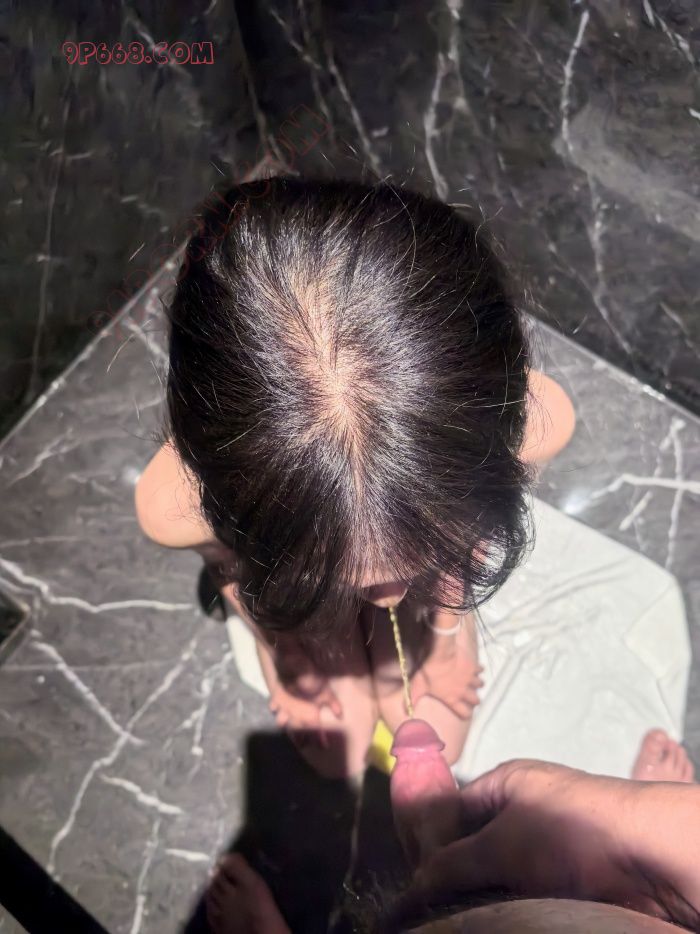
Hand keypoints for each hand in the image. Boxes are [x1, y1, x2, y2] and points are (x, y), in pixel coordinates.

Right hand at [268, 683, 338, 746]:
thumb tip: (340, 715)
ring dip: (285, 724)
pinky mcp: (276, 698)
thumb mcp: (327, 692)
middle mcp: (295, 716)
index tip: (324, 746)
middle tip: (303, 743)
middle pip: (297, 731)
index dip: (320, 740)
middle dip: (300, 737)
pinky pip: (273, 706)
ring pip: (281, 721)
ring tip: (286, 727)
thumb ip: (333, 704)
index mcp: (308, 717)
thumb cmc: (314, 682)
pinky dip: (275, 708)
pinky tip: (276, 708)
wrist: (296, 670)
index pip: (316, 732)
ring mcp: (284, 708)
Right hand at [399, 759, 676, 925]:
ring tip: (451, 921)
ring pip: (497, 875)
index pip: (451, 808)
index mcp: (505, 784)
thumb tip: (406, 893)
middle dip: (452, 876)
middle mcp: (523, 811)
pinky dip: (505, 909)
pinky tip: (487, 922)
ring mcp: (546, 847)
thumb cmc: (564, 829)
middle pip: (473, 846)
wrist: (643, 854)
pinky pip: (522, 894)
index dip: (429, 840)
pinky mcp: (566, 878)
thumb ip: (449, 864)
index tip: (410, 879)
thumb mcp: (498, 843)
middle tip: (427, 908)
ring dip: (479, 898)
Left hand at [411, 618, 482, 719]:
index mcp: (452, 699)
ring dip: (477, 685)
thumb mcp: (417, 686)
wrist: (440, 652)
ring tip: (472, 683)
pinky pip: (480, 671)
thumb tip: (406, 712)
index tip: (464, 713)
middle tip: (470, 697)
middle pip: (476, 700)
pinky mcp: (473, 667)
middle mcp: (464, 691)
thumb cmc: (428, 671)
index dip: (465, 714)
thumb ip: (412, 700)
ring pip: (480, 685)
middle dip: (474, 700)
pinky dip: (478, 670)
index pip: (465, 713)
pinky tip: (475, 669)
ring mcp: (470, 679)